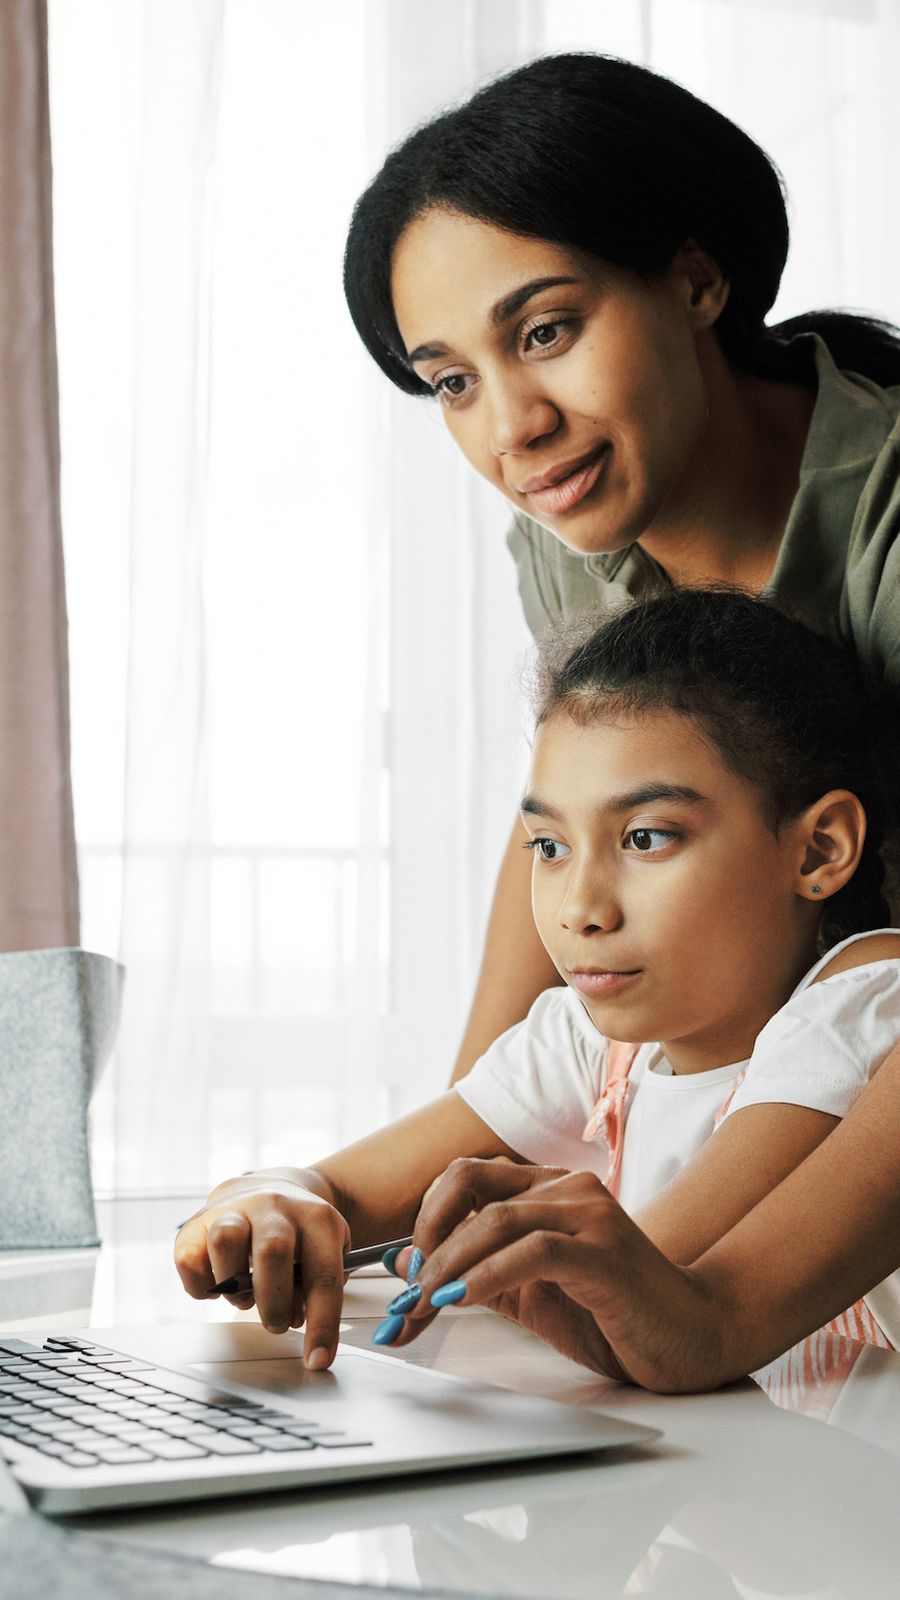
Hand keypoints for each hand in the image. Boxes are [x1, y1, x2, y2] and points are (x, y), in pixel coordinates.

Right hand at [173, 1170, 349, 1368]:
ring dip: (234, 1287)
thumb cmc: (299, 1233)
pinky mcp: (196, 1223)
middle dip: (274, 1302)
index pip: (323, 1275)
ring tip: (245, 1297)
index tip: (317, 1360)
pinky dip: (201, 1286)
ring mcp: (233, 1210)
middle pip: (272, 1250)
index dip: (322, 1324)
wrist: (269, 1187)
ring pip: (225, 1241)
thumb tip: (296, 1320)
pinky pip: (188, 1258)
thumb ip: (316, 1288)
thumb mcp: (325, 1252)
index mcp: (316, 1217)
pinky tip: (218, 1286)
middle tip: (277, 1323)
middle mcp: (274, 1207)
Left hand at [389, 1159, 722, 1391]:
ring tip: (424, 1306)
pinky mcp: (604, 1252)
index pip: (466, 1176)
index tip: (408, 1274)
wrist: (690, 1338)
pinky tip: (462, 1302)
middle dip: (427, 1242)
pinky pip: (533, 1251)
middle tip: (406, 1297)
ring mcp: (590, 1214)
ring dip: (448, 1266)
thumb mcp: (526, 1293)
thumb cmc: (613, 1315)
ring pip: (496, 1218)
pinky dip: (487, 1276)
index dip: (426, 1219)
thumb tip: (404, 1260)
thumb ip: (472, 1270)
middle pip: (471, 1186)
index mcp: (548, 1189)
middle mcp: (568, 1188)